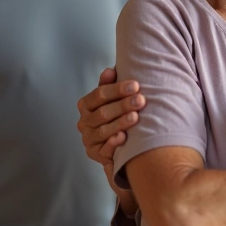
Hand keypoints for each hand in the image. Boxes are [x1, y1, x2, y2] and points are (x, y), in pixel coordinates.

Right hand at [76, 68, 145, 183]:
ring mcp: (89, 139)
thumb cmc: (116, 116)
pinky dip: (113, 143)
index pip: (99, 94)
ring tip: (135, 117)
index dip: (117, 89)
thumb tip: (110, 70)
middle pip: (103, 113)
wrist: (118, 145)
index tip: (135, 85)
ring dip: (120, 123)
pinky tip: (123, 137)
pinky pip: (104, 149)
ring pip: (104, 130)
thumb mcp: (113, 99)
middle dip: (123, 105)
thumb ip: (109, 85)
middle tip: (140, 100)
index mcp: (86, 105)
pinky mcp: (95, 154)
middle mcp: (85, 122)